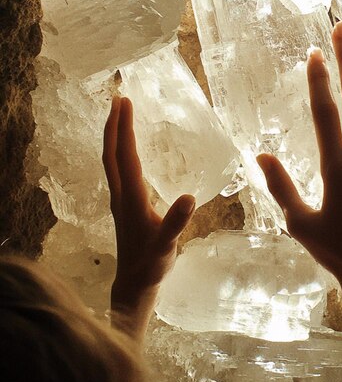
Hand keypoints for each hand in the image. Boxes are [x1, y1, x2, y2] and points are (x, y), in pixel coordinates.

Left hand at [103, 97, 195, 336]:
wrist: (135, 282)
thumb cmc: (151, 264)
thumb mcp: (166, 245)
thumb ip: (176, 222)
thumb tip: (190, 197)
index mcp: (130, 198)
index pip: (124, 157)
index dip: (123, 129)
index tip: (124, 103)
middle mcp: (120, 195)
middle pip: (112, 153)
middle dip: (114, 124)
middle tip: (119, 99)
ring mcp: (120, 200)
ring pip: (112, 161)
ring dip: (114, 136)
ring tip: (120, 115)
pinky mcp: (124, 205)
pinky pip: (118, 170)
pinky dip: (120, 151)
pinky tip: (129, 149)